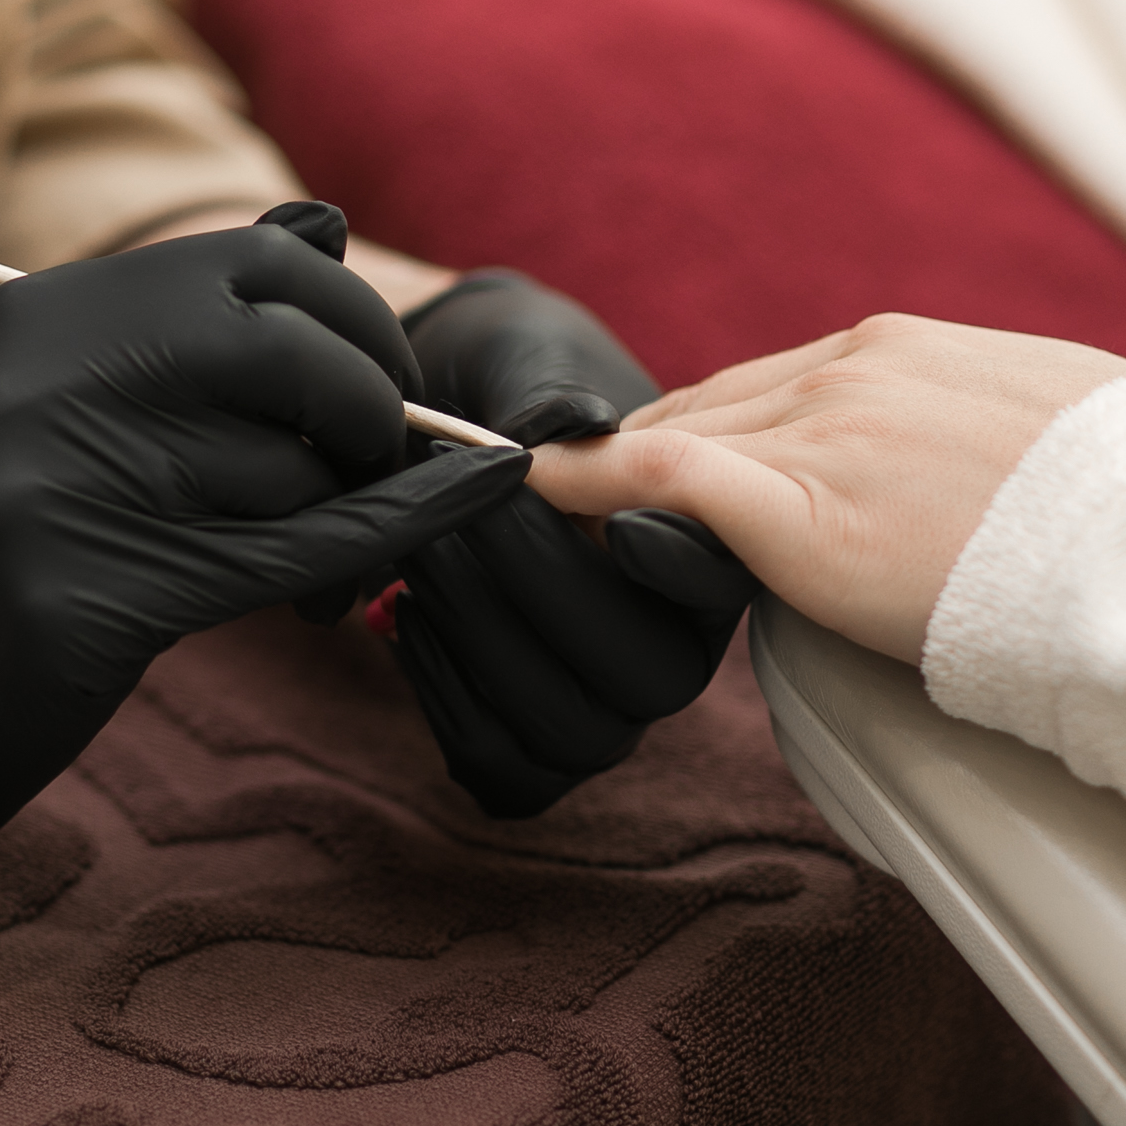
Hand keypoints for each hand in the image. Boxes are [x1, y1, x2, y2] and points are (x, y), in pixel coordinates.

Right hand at [0, 206, 530, 854]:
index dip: (352, 317)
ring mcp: (59, 486)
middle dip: (376, 402)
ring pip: (295, 467)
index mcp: (47, 314)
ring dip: (347, 518)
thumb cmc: (22, 540)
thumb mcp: (87, 403)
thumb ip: (200, 320)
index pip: (255, 261)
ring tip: (316, 572)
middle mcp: (46, 381)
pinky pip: (295, 551)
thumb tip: (330, 226)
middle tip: (384, 463)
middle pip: (290, 348)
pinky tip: (471, 503)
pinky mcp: (91, 595)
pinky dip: (396, 532)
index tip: (380, 381)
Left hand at [384, 271, 756, 816]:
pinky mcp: (532, 751)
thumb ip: (557, 396)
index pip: (722, 585)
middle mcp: (674, 650)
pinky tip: (404, 612)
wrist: (439, 429)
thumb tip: (575, 424)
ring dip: (481, 637)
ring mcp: (607, 712)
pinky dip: (443, 692)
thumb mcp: (531, 363)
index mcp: (708, 555)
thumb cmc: (506, 388)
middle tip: (453, 508)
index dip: (683, 565)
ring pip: (570, 728)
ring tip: (419, 553)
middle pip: (646, 677)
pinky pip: (500, 763)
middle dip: (539, 585)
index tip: (616, 520)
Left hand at [525, 315, 1125, 663]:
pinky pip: (661, 480)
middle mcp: (855, 373)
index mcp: (909, 353)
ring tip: (542, 508)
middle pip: (708, 409)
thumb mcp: (1049, 440)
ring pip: (675, 440)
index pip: (773, 387)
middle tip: (576, 496)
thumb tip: (971, 482)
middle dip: (641, 453)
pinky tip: (540, 498)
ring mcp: (826, 436)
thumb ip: (975, 442)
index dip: (705, 432)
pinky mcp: (804, 513)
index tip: (660, 464)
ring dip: (607, 477)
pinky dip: (586, 484)